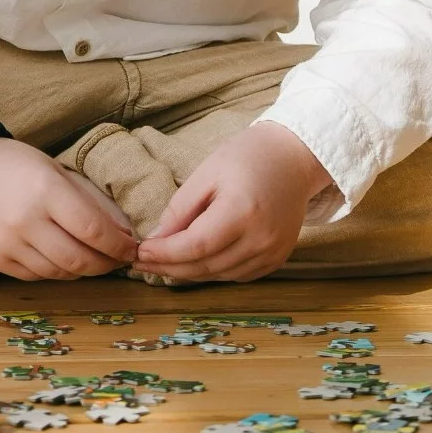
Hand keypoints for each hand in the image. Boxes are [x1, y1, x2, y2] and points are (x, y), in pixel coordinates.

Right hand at [0, 114, 138, 280]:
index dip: (118, 246)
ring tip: (93, 259)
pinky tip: (63, 259)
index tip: (132, 249)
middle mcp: (25, 220)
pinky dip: (57, 271)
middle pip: (79, 259)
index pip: (93, 230)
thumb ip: (93, 202)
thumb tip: (126, 233)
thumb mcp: (58, 171)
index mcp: (45, 190)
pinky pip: (37, 275)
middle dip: (106, 264)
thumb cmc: (18, 166)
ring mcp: (7, 244)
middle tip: (117, 260)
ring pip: (59, 272)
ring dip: (83, 270)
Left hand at [132, 120, 331, 281]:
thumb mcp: (206, 173)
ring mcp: (273, 252)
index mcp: (242, 212)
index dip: (163, 254)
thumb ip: (180, 209)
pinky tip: (194, 263)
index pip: (194, 246)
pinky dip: (212, 272)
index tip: (139, 253)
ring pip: (219, 275)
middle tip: (142, 264)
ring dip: (188, 273)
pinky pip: (237, 275)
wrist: (292, 159)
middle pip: (206, 266)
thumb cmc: (247, 157)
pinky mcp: (277, 258)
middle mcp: (261, 239)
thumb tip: (155, 240)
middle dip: (169, 268)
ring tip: (162, 264)